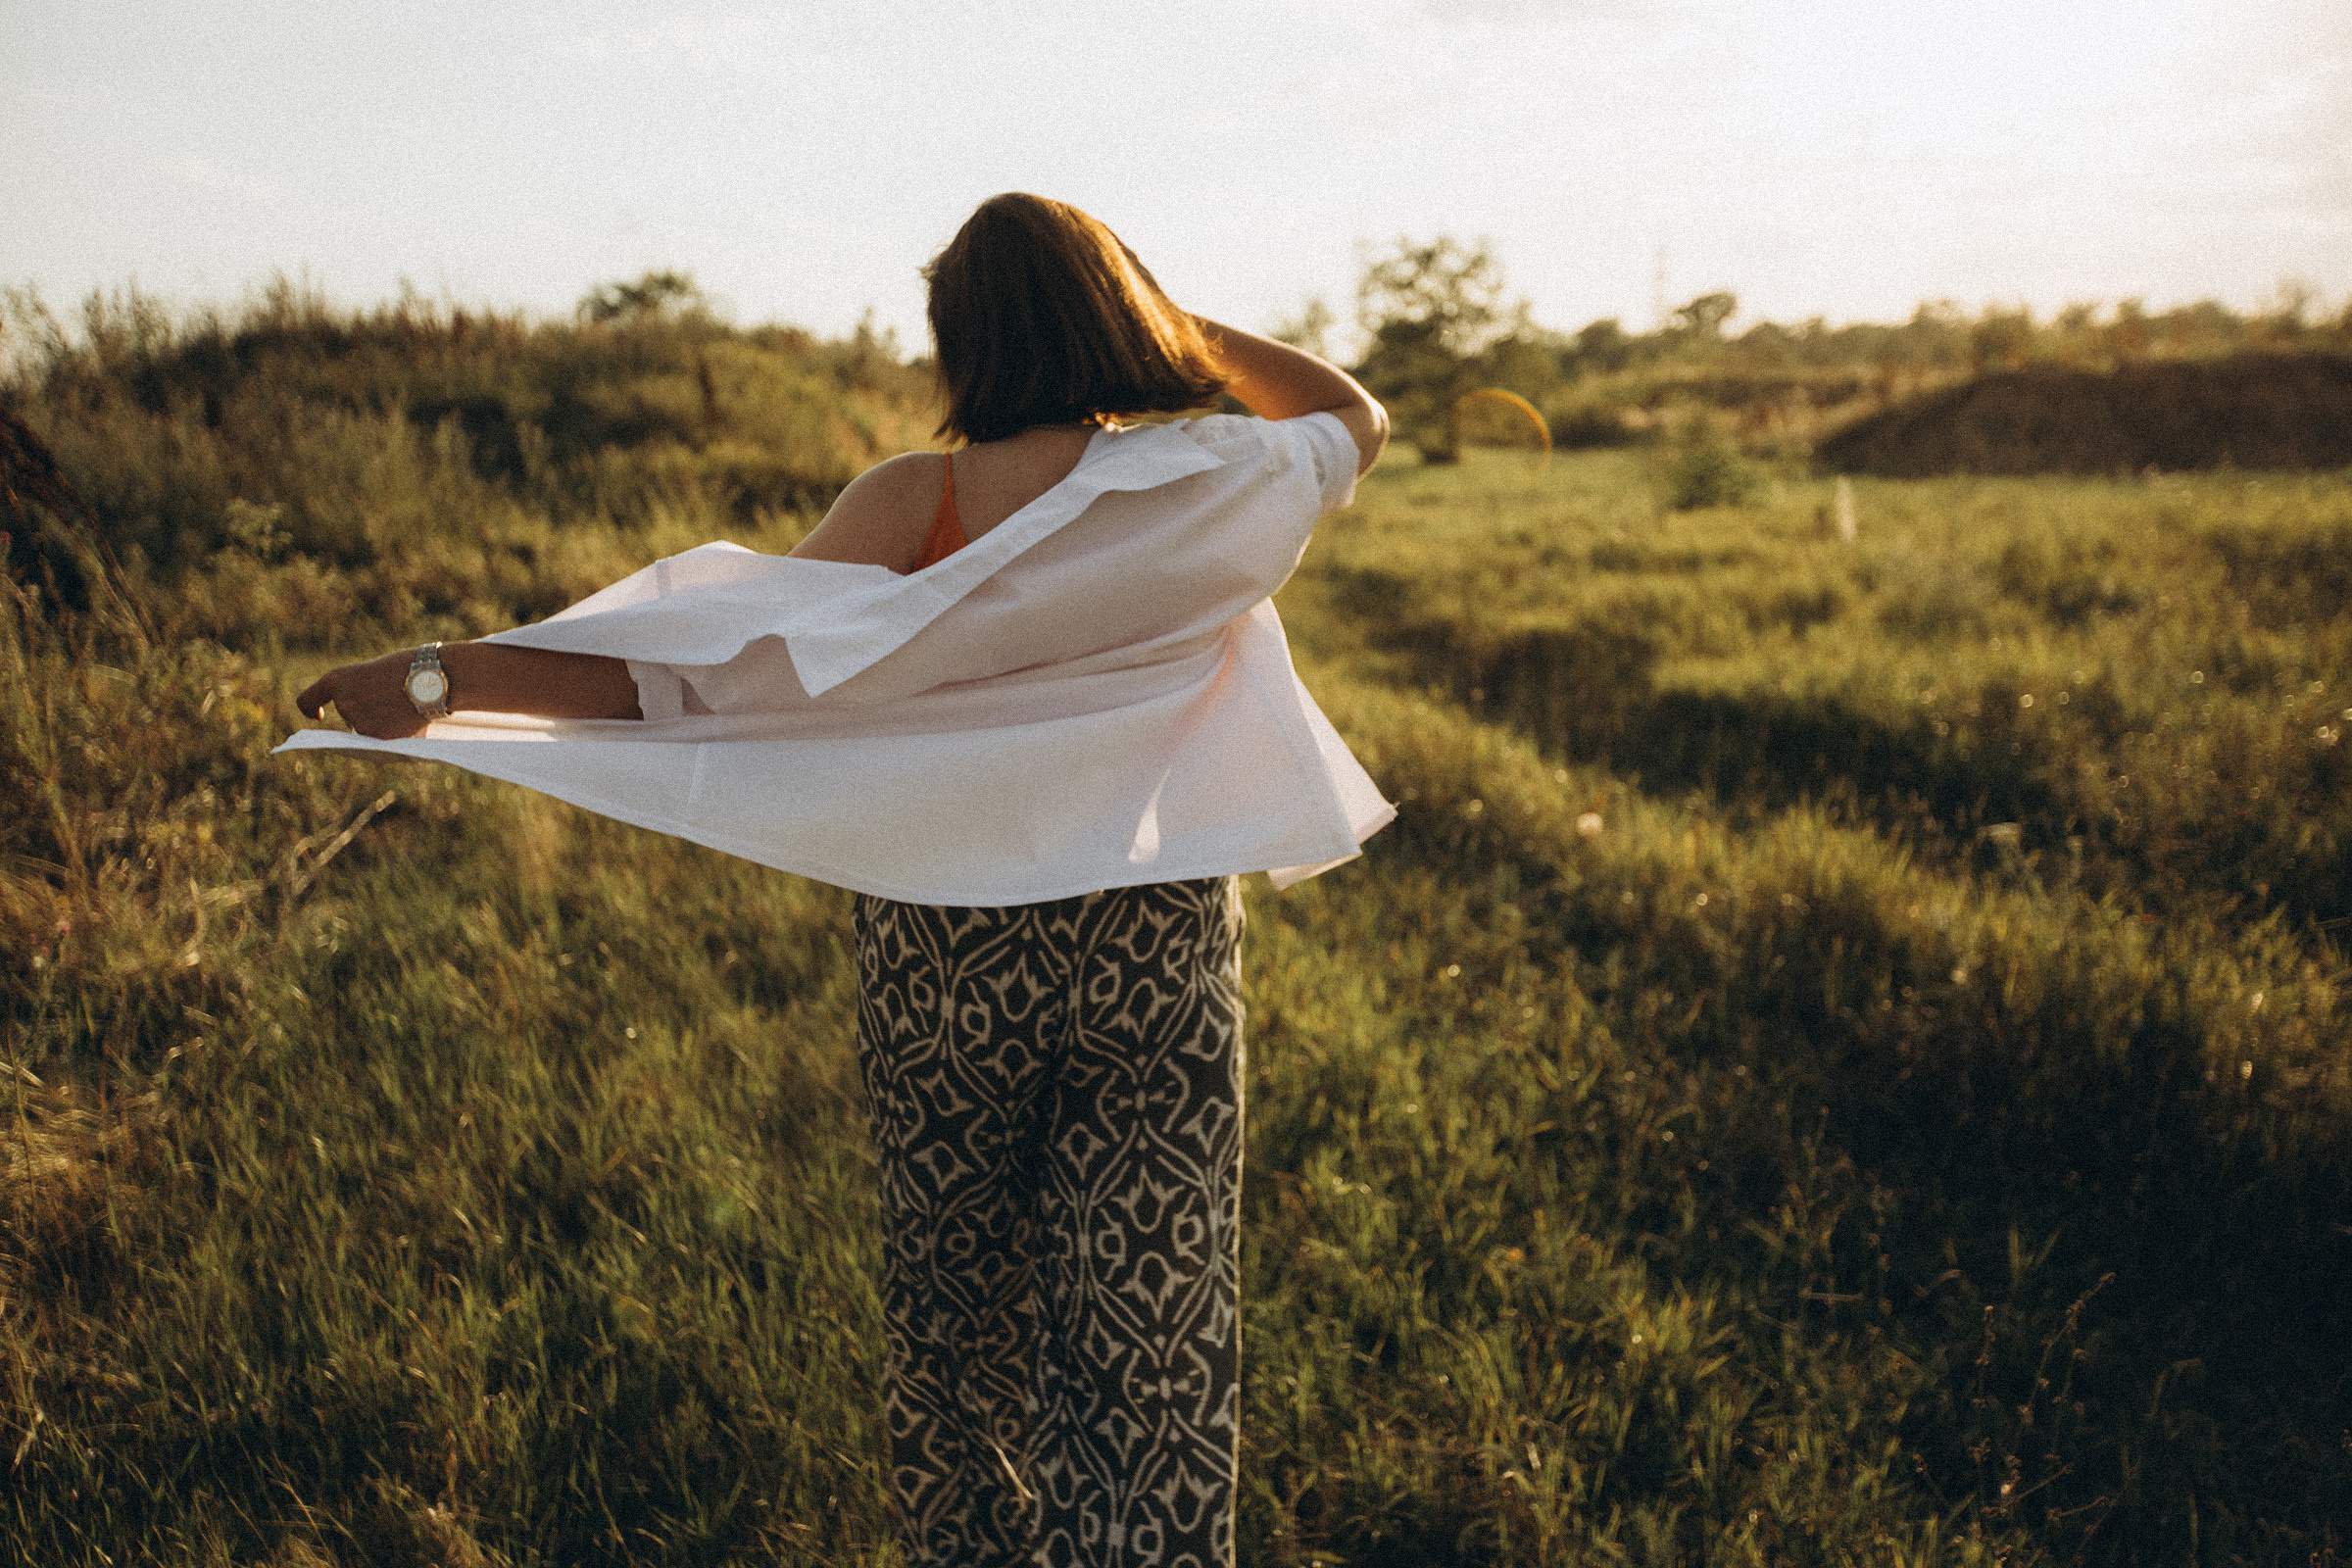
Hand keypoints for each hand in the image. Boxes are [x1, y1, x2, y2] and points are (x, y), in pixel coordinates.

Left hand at [295, 652, 429, 738]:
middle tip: (390, 699)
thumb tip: (360, 729)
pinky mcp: (374, 737)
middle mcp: (342, 702)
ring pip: (364, 729)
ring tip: (403, 707)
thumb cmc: (411, 670)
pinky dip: (391, 734)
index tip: (318, 715)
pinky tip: (406, 720)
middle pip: (347, 716)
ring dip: (381, 723)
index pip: (306, 701)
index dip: (311, 709)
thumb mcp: (374, 673)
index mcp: (336, 680)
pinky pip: (377, 741)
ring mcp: (357, 721)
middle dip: (366, 711)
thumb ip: (360, 694)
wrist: (435, 678)